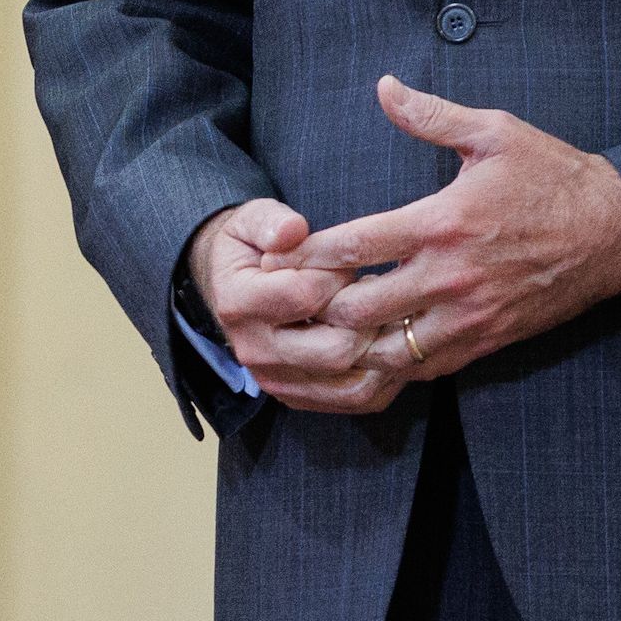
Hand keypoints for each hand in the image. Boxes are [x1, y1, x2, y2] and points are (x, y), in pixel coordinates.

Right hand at [191, 197, 397, 414]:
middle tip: (371, 289)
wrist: (231, 286)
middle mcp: (253, 349)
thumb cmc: (252, 247)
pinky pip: (353, 400)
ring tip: (384, 316)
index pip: (305, 296)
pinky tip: (389, 343)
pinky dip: (382, 377)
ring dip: (379, 349)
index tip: (348, 260)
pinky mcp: (294, 395)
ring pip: (349, 383)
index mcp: (238, 303)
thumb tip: (293, 230)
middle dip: (365, 317)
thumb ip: (272, 221)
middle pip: (333, 349)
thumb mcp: (252, 220)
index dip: (338, 273)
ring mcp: (273, 379)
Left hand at [299, 78, 620, 378]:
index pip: (354, 245)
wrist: (617, 231)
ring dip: (352, 341)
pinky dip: (391, 363)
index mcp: (443, 221)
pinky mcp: (487, 341)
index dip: (308, 254)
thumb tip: (383, 87)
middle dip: (319, 305)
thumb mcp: (495, 132)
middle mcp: (451, 275)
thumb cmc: (553, 176)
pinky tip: (371, 347)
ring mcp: (469, 315)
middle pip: (358, 308)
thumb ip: (431, 115)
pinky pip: (425, 368)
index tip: (282, 255)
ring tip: (327, 328)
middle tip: (296, 297)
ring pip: (387, 350)